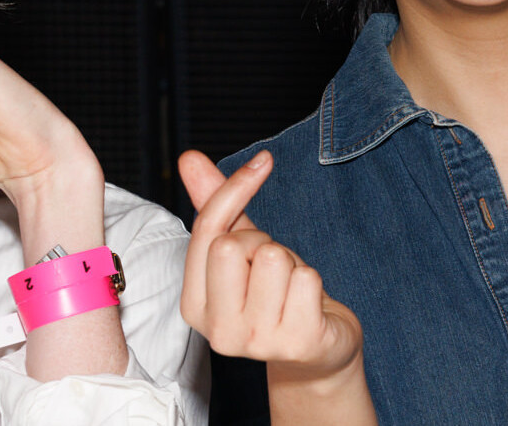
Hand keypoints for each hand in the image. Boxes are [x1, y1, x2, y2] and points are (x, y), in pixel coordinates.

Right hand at [178, 150, 364, 383]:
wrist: (318, 350)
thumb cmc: (276, 294)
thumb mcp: (243, 248)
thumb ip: (216, 206)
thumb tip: (189, 158)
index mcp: (194, 306)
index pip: (207, 232)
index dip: (235, 189)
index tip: (263, 162)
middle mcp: (218, 331)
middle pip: (233, 246)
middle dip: (262, 242)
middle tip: (272, 266)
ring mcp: (256, 342)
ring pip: (273, 259)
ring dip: (291, 264)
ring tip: (289, 288)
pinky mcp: (297, 343)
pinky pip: (307, 279)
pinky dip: (313, 282)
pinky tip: (308, 305)